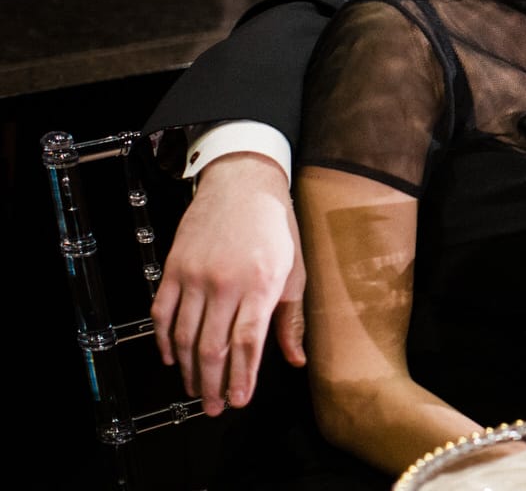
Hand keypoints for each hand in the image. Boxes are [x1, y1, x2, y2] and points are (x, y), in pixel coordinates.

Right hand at [151, 152, 305, 414]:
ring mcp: (196, 275)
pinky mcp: (174, 268)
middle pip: (213, 347)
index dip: (242, 378)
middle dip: (214, 384)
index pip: (248, 343)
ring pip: (184, 336)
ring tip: (197, 390)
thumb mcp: (294, 272)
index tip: (239, 402)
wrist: (243, 184)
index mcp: (261, 284)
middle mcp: (226, 283)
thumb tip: (295, 360)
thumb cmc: (276, 230)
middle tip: (214, 408)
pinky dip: (163, 340)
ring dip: (189, 369)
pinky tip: (172, 359)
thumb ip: (290, 319)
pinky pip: (162, 313)